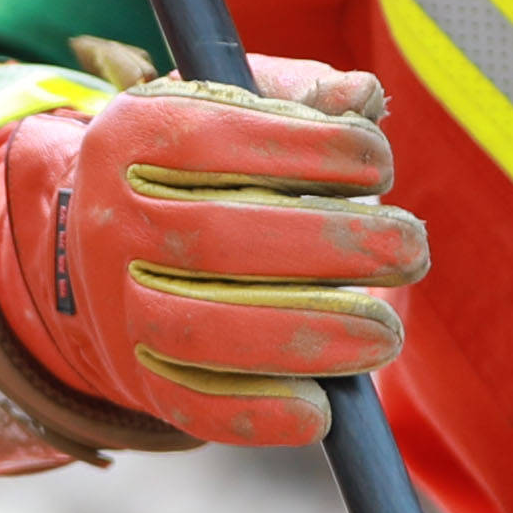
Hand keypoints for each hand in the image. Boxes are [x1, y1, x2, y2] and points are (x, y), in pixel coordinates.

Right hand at [0, 58, 426, 450]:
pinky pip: (192, 407)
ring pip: (205, 330)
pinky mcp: (137, 377)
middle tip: (411, 250)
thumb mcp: (227, 109)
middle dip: (332, 247)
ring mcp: (115, 306)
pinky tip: (322, 409)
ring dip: (308, 337)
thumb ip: (294, 96)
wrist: (101, 251)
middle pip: (218, 240)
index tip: (378, 165)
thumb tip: (359, 96)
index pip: (220, 139)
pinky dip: (259, 415)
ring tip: (385, 333)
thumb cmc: (197, 170)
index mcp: (131, 133)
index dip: (313, 152)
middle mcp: (110, 220)